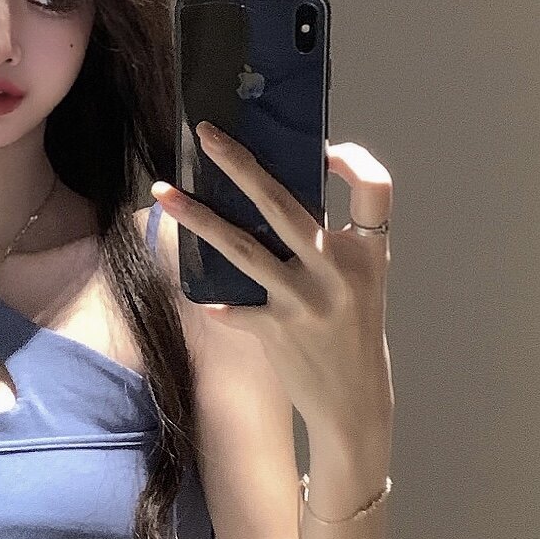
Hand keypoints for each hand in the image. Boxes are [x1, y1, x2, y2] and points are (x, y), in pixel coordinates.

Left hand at [151, 123, 393, 452]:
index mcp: (368, 253)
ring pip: (241, 248)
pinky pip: (232, 307)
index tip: (325, 150)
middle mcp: (337, 272)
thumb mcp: (360, 281)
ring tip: (163, 193)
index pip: (376, 188)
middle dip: (240, 164)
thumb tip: (273, 197)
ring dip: (198, 218)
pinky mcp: (276, 331)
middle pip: (283, 204)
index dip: (354, 161)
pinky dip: (214, 301)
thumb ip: (329, 242)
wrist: (355, 403)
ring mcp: (304, 302)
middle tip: (206, 135)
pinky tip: (197, 294)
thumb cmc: (353, 333)